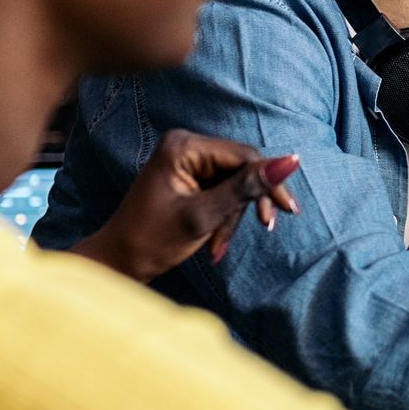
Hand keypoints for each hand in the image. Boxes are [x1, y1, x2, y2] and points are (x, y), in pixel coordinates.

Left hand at [72, 129, 298, 281]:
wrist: (117, 263)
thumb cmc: (151, 240)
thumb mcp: (203, 216)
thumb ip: (245, 188)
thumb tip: (291, 162)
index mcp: (183, 147)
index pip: (243, 156)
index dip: (268, 182)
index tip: (289, 210)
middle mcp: (184, 146)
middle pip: (240, 169)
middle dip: (246, 204)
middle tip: (266, 227)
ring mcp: (185, 162)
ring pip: (234, 184)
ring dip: (232, 217)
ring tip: (218, 246)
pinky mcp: (187, 178)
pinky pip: (221, 193)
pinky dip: (223, 218)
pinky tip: (215, 243)